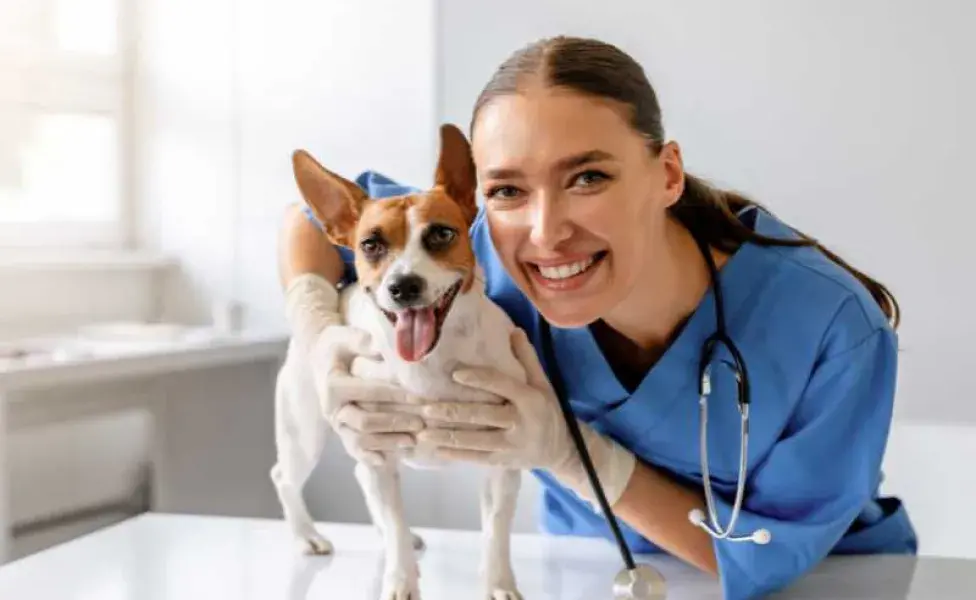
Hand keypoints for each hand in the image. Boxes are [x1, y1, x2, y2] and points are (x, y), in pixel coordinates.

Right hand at [285, 273, 423, 464]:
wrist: (320, 358)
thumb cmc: (338, 345)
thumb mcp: (345, 336)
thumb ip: (362, 341)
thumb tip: (383, 348)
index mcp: (333, 385)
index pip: (369, 392)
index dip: (396, 395)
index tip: (420, 397)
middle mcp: (332, 409)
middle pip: (365, 422)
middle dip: (395, 422)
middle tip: (422, 422)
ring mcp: (337, 423)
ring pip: (360, 440)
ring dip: (387, 442)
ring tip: (413, 441)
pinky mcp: (341, 431)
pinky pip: (354, 449)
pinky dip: (369, 457)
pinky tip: (387, 461)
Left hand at [417, 328, 636, 506]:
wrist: (563, 449)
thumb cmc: (548, 410)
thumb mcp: (543, 384)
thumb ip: (527, 359)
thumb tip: (514, 330)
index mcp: (530, 399)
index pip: (502, 385)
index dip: (479, 379)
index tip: (455, 374)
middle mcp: (521, 422)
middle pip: (482, 415)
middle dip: (452, 413)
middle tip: (424, 409)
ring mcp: (512, 445)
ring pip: (475, 440)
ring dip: (447, 437)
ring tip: (422, 433)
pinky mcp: (505, 461)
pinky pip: (477, 458)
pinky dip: (456, 454)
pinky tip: (436, 449)